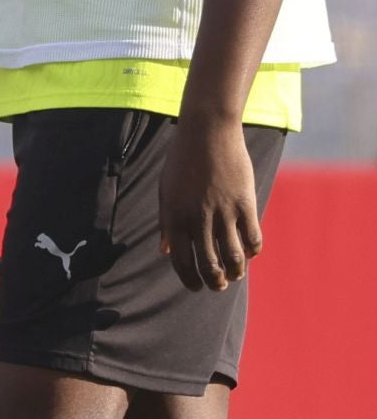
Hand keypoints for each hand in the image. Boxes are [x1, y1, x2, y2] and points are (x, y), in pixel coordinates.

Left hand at [158, 116, 262, 290]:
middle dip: (214, 281)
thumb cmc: (182, 161)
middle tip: (218, 285)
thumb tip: (166, 251)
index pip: (181, 261)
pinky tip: (248, 252)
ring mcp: (223, 212)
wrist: (207, 132)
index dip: (189, 279)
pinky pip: (252, 239)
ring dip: (235, 272)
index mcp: (174, 216)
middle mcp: (197, 218)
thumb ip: (166, 223)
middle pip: (209, 264)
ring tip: (234, 275)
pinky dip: (252, 251)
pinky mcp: (245, 204)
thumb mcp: (166, 191)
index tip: (196, 286)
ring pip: (233, 257)